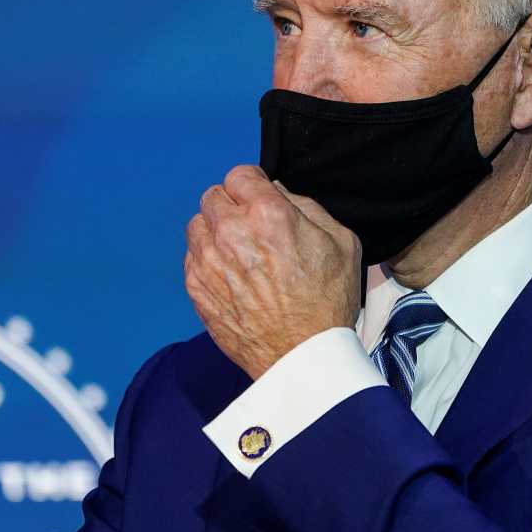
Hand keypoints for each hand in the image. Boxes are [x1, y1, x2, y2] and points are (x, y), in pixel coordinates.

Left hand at [185, 164, 360, 378]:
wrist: (302, 356)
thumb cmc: (326, 302)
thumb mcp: (340, 241)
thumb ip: (307, 206)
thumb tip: (278, 192)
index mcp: (268, 214)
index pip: (240, 175)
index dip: (253, 185)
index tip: (259, 199)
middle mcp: (232, 232)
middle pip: (213, 196)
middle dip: (231, 205)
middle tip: (250, 226)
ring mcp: (208, 260)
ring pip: (197, 225)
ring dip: (214, 231)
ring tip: (237, 251)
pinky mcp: (197, 287)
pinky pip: (191, 257)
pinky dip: (206, 259)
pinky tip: (230, 274)